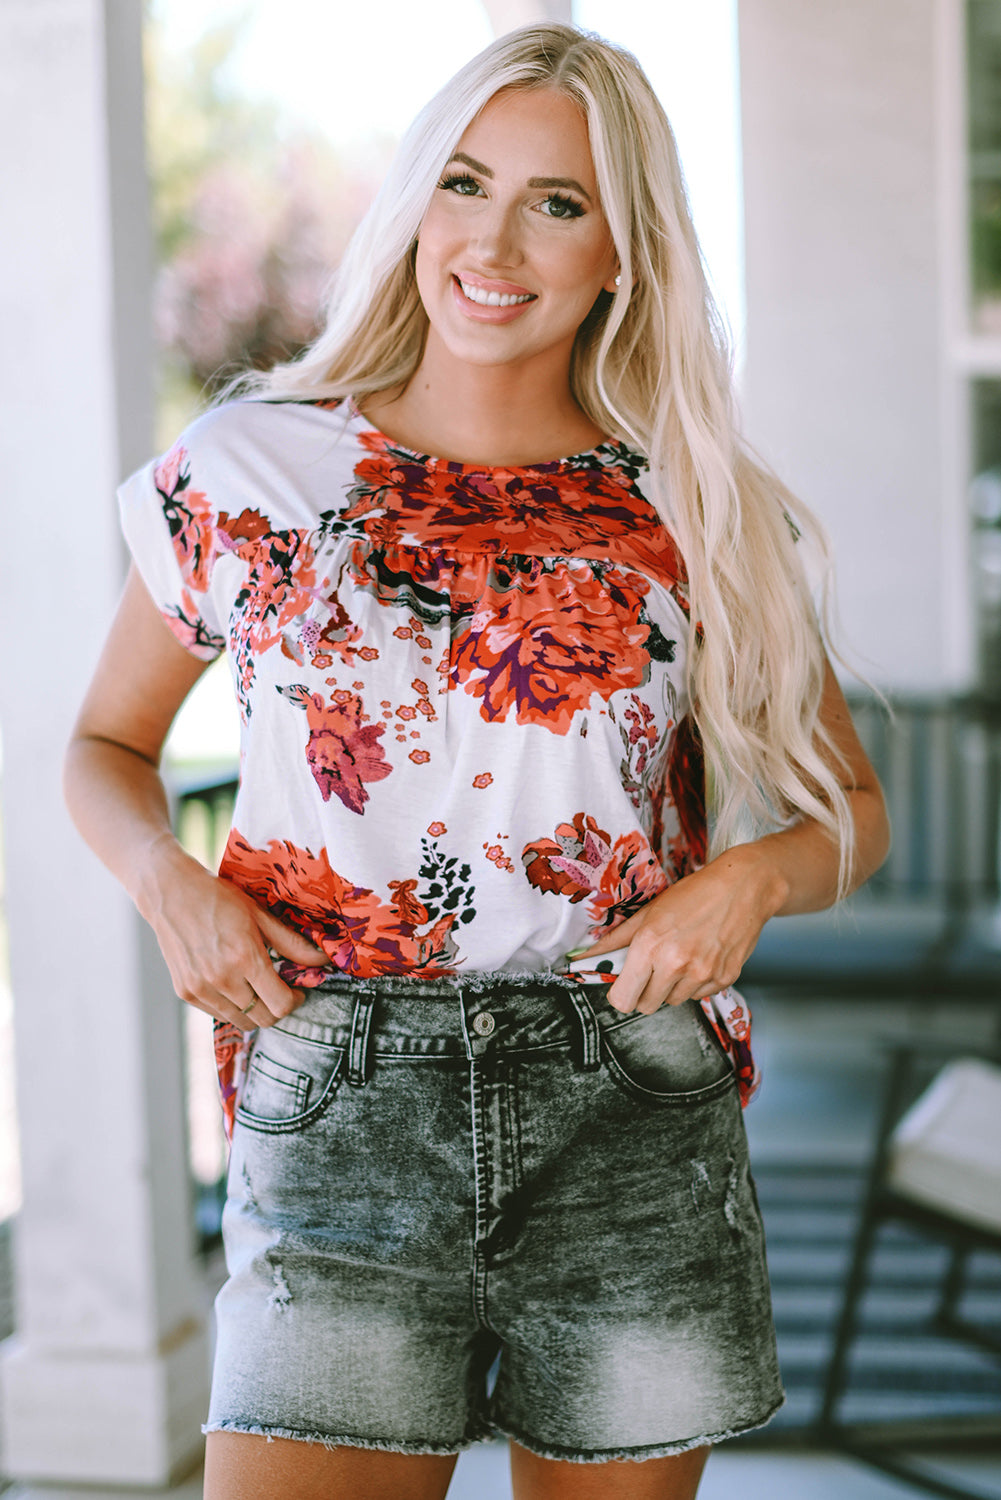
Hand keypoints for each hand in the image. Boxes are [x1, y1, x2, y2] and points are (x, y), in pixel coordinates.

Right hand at [137, 838, 330, 1030]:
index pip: (280, 1004)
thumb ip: (292, 943)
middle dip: (277, 1008)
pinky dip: (232, 1007)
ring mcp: (200, 988)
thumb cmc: (219, 898)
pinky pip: (219, 1014)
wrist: (171, 893)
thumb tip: (324, 961)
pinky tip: (233, 983)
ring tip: (256, 986)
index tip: (297, 990)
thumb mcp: (260, 915)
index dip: (295, 1000)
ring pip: (241, 1021)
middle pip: (263, 1019)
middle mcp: (221, 978)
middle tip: (280, 990)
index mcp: (244, 957)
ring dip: (255, 1010)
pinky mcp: (185, 992)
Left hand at [575, 845, 785, 1014]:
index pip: (623, 998)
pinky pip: (698, 996)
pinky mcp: (724, 979)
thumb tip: (585, 956)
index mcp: (650, 945)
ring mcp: (702, 974)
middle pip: (646, 1005)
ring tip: (681, 956)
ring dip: (672, 986)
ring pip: (673, 1001)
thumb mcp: (649, 911)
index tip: (624, 984)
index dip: (620, 994)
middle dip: (645, 991)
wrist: (743, 887)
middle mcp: (675, 964)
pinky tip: (701, 957)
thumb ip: (616, 938)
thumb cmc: (695, 894)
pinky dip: (696, 983)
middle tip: (653, 968)